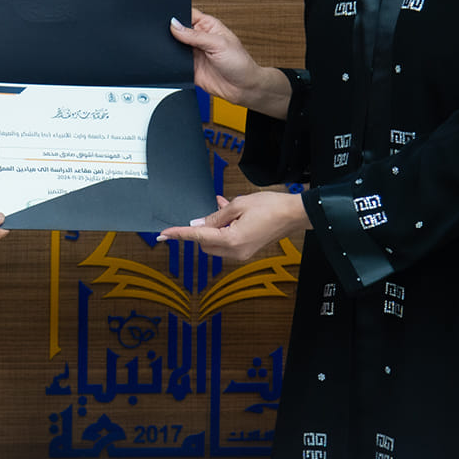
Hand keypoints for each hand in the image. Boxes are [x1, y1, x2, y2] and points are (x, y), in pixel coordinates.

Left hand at [158, 192, 308, 262]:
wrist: (294, 214)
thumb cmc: (271, 207)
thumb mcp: (238, 205)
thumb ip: (215, 216)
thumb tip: (198, 224)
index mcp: (232, 239)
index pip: (198, 236)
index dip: (179, 234)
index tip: (164, 234)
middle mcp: (236, 252)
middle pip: (205, 243)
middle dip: (202, 229)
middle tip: (211, 211)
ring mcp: (242, 254)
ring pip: (215, 244)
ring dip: (214, 229)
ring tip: (227, 210)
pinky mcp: (247, 251)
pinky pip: (227, 243)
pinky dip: (224, 231)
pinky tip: (231, 216)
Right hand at [169, 9, 289, 118]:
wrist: (243, 88)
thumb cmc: (240, 63)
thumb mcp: (219, 44)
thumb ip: (195, 35)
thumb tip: (175, 25)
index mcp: (208, 26)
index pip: (188, 14)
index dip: (178, 14)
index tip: (169, 18)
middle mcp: (199, 39)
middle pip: (178, 30)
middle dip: (171, 32)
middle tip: (168, 36)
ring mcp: (193, 54)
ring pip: (174, 47)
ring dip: (171, 48)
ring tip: (174, 50)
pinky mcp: (189, 68)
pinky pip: (175, 64)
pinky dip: (171, 63)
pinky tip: (174, 62)